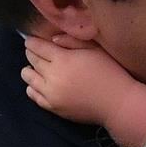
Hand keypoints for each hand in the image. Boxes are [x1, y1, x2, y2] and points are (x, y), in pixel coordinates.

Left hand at [22, 33, 145, 146]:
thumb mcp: (96, 50)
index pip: (37, 47)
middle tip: (36, 52)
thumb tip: (52, 40)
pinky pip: (32, 94)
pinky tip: (41, 84)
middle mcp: (52, 76)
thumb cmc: (111, 72)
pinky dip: (33, 86)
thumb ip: (73, 41)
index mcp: (63, 59)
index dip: (32, 42)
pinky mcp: (52, 106)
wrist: (118, 103)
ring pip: (28, 77)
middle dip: (31, 54)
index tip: (31, 40)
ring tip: (38, 69)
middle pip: (31, 60)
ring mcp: (50, 93)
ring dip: (30, 70)